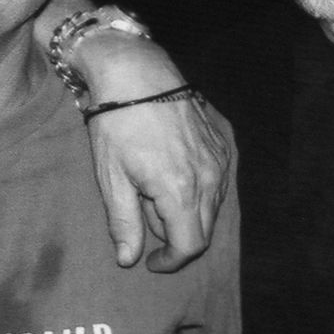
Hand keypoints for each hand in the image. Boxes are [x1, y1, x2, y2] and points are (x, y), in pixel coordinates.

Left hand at [71, 32, 230, 270]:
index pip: (189, 246)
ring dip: (184, 212)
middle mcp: (209, 178)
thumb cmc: (117, 123)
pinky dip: (195, 190)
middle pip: (203, 229)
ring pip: (211, 207)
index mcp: (180, 191)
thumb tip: (129, 259)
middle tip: (141, 213)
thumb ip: (124, 223)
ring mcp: (219, 160)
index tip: (151, 262)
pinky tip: (167, 172)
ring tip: (150, 189)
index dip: (171, 261)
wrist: (137, 71)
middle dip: (173, 235)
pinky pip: (215, 183)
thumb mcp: (111, 177)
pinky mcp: (221, 145)